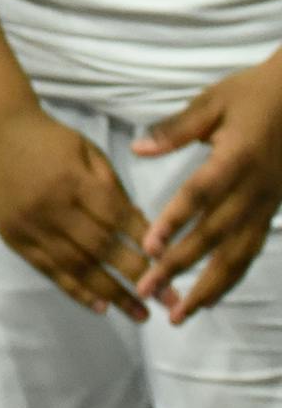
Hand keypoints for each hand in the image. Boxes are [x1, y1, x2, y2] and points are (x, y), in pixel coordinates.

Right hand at [0, 105, 172, 319]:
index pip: (117, 217)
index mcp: (74, 180)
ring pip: (77, 266)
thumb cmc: (47, 138)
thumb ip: (112, 187)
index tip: (171, 264)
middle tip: (169, 301)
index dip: (145, 242)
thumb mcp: (87, 150)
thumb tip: (139, 229)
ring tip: (140, 314)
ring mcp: (31, 227)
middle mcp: (52, 208)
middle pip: (101, 248)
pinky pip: (49, 270)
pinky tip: (100, 306)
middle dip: (138, 276)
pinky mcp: (14, 239)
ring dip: (112, 293)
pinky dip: (76, 291)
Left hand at [131, 57, 281, 320]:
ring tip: (180, 313)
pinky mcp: (270, 212)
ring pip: (237, 255)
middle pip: (214, 235)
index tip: (150, 247)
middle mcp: (253, 190)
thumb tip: (139, 147)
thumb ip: (176, 129)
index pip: (201, 196)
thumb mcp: (214, 101)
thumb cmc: (253, 94)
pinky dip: (230, 278)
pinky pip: (251, 251)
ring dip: (208, 286)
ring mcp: (265, 205)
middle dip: (180, 266)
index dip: (175, 222)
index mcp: (237, 159)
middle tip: (146, 289)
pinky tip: (209, 297)